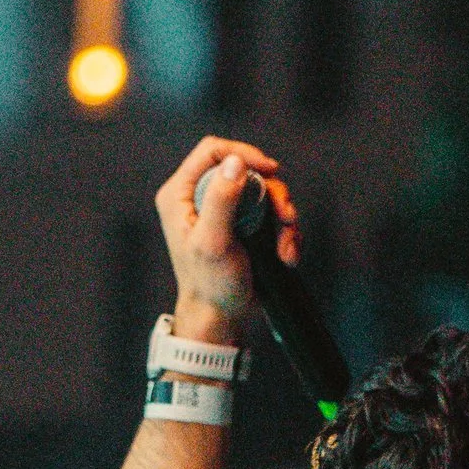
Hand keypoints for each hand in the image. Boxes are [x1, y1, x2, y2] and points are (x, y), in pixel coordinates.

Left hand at [153, 136, 295, 339]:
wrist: (221, 317)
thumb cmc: (210, 285)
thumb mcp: (213, 241)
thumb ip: (222, 199)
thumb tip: (236, 162)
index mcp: (181, 194)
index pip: (213, 151)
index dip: (244, 153)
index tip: (269, 170)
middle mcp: (201, 196)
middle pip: (246, 169)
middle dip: (272, 193)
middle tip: (286, 216)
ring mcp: (225, 210)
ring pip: (264, 191)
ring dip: (283, 216)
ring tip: (287, 246)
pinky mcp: (244, 225)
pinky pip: (272, 214)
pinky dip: (284, 232)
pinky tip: (286, 255)